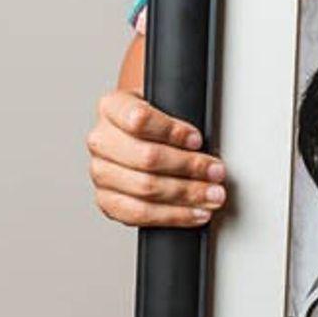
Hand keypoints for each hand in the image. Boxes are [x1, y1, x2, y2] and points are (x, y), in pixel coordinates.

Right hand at [86, 88, 225, 226]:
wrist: (134, 134)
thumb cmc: (155, 118)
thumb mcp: (164, 101)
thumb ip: (180, 111)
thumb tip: (207, 135)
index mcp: (112, 107)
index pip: (139, 119)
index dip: (172, 132)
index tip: (197, 140)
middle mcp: (101, 140)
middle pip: (146, 157)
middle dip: (189, 167)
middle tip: (216, 171)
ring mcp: (101, 172)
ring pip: (144, 188)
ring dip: (186, 194)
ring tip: (212, 195)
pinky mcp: (107, 200)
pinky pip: (138, 214)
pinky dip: (172, 215)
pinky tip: (194, 212)